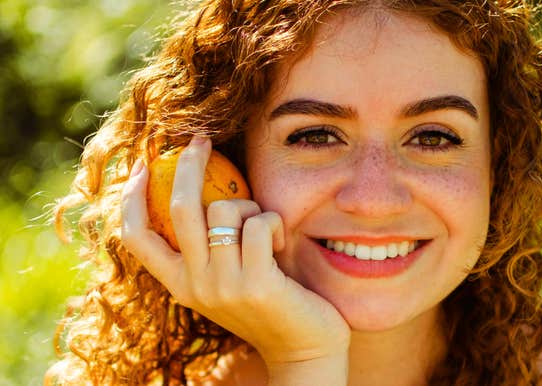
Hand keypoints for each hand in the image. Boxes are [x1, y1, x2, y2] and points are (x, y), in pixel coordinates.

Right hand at [121, 136, 349, 371]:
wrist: (304, 350)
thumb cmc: (271, 304)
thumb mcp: (227, 279)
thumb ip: (209, 248)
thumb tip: (198, 188)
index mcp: (180, 285)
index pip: (135, 237)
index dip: (132, 197)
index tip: (143, 166)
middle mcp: (195, 286)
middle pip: (180, 208)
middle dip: (188, 164)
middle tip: (201, 141)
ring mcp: (224, 286)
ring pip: (227, 209)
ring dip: (251, 205)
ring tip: (265, 228)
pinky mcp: (257, 283)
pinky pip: (260, 223)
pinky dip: (273, 222)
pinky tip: (280, 242)